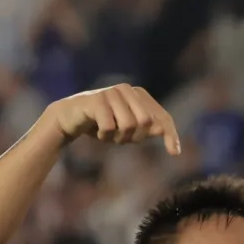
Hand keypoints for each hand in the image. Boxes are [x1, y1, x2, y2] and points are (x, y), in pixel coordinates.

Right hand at [46, 85, 181, 155]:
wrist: (69, 118)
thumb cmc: (101, 124)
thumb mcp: (126, 129)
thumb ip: (145, 129)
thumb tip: (163, 130)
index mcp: (139, 95)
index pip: (161, 117)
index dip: (170, 135)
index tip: (175, 153)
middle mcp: (127, 90)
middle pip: (146, 123)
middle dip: (135, 138)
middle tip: (120, 140)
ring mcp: (112, 93)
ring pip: (129, 125)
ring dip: (118, 138)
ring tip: (106, 135)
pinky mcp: (97, 100)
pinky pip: (109, 127)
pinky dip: (104, 136)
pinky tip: (96, 131)